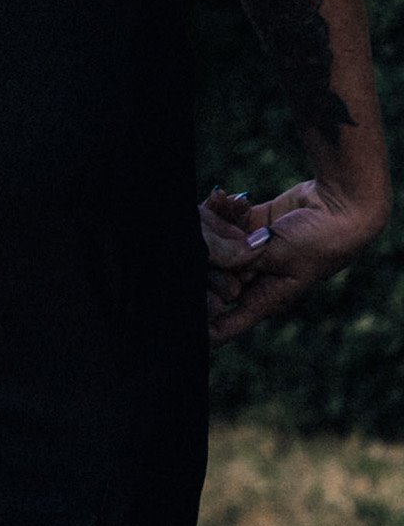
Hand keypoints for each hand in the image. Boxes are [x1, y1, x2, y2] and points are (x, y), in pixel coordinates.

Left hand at [201, 177, 385, 344]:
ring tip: (210, 208)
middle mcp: (258, 277)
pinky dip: (224, 211)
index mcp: (266, 297)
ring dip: (212, 228)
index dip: (204, 327)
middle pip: (215, 278)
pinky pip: (231, 222)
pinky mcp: (257, 225)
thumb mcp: (276, 253)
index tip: (182, 327)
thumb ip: (238, 256)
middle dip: (202, 261)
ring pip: (219, 247)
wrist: (342, 205)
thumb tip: (204, 255)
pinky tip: (223, 197)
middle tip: (191, 242)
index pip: (228, 322)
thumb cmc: (319, 240)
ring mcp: (257, 251)